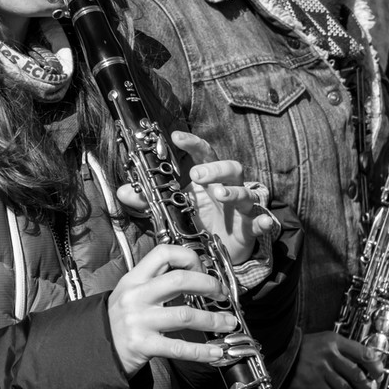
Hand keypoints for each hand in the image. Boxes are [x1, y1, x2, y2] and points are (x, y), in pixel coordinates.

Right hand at [106, 243, 240, 375]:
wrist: (96, 349)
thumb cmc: (120, 319)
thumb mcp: (130, 291)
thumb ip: (156, 281)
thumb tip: (196, 274)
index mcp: (134, 278)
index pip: (164, 253)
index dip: (189, 257)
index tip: (203, 269)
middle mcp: (136, 296)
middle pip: (180, 280)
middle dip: (209, 285)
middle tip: (222, 294)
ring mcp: (139, 321)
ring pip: (186, 315)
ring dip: (213, 319)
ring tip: (228, 322)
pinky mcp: (143, 345)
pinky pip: (179, 347)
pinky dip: (202, 351)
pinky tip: (216, 352)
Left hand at [114, 131, 279, 263]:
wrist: (217, 251)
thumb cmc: (196, 221)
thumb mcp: (169, 210)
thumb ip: (146, 201)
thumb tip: (122, 192)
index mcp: (207, 179)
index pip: (203, 154)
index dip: (192, 143)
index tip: (175, 137)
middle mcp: (227, 187)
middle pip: (230, 168)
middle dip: (215, 168)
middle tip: (197, 175)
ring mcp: (241, 207)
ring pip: (248, 191)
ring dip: (235, 191)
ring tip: (219, 194)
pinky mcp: (251, 228)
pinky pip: (263, 221)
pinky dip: (265, 220)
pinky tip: (262, 221)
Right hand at [290, 330, 384, 388]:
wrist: (279, 350)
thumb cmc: (302, 348)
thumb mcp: (323, 341)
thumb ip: (340, 351)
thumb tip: (360, 369)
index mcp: (335, 341)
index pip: (362, 352)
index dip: (375, 365)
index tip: (379, 376)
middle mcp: (330, 354)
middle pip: (356, 374)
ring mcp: (321, 369)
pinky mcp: (312, 382)